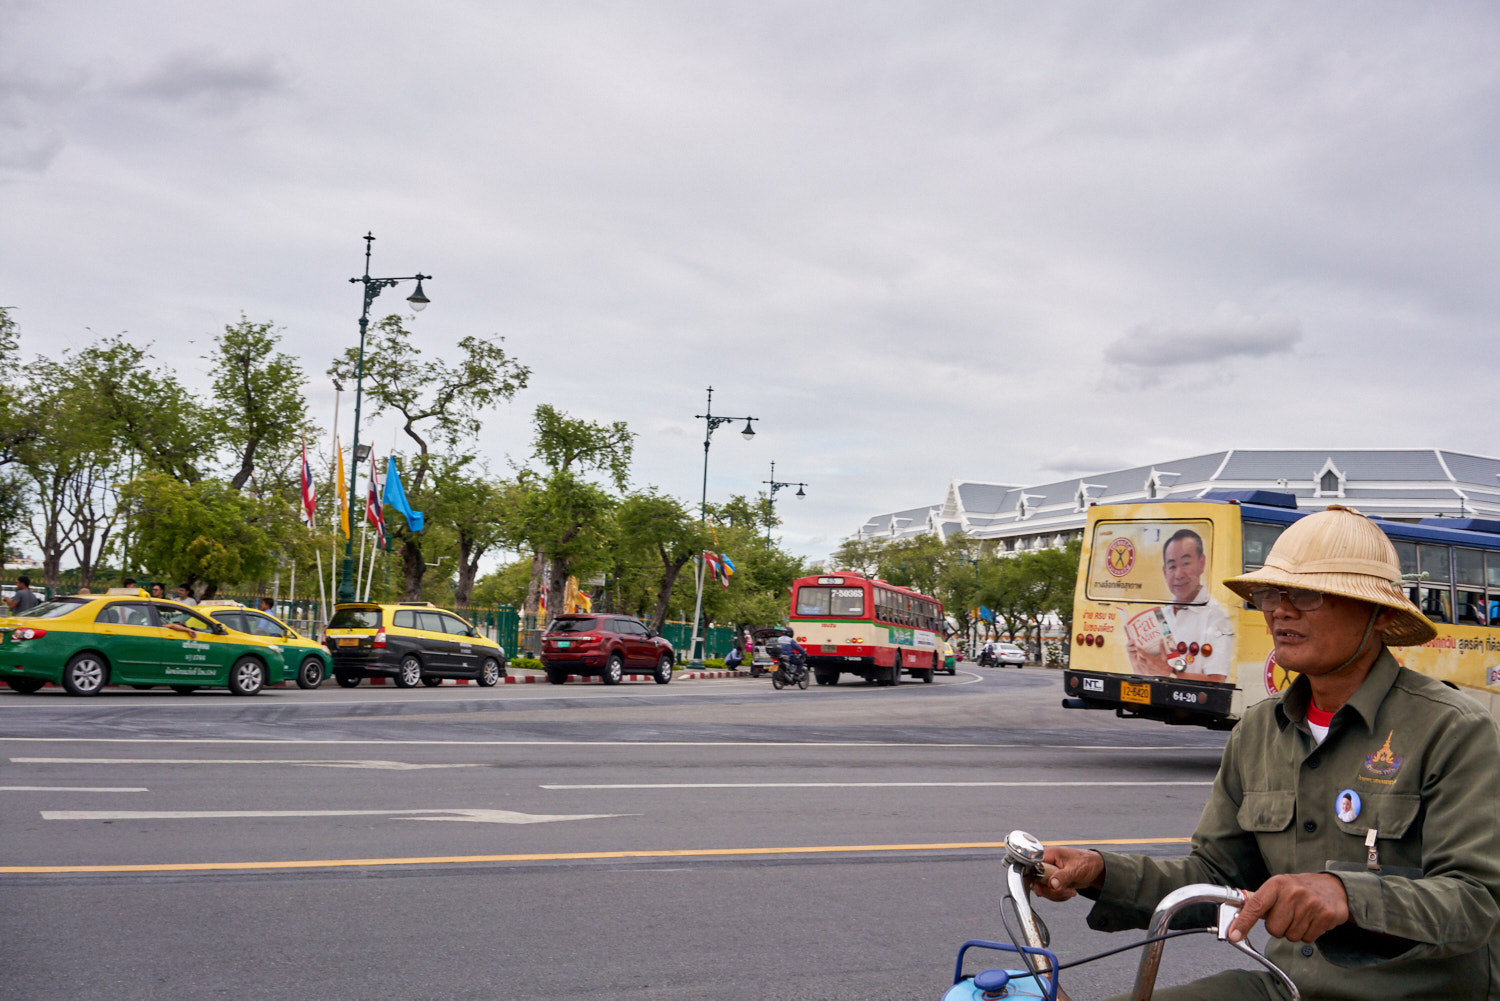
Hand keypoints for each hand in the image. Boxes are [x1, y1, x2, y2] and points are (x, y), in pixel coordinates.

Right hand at [1030, 846, 1105, 901]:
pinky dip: (1059, 895)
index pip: (1032, 867)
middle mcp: (1045, 863)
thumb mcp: (1075, 869)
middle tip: (1065, 889)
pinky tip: (1069, 890)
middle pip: (1036, 881)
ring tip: (1070, 889)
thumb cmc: (1086, 862)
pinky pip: (1049, 893)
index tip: (1045, 886)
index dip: (1036, 878)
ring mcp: (1048, 873)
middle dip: (1051, 890)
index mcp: (1047, 854)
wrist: (1095, 869)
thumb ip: (1062, 876)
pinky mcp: (1052, 881)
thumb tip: (1051, 884)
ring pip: (1042, 890)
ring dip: (1057, 894)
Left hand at [1227, 873, 1349, 943]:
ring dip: (1293, 930)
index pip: (1256, 906)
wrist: (1332, 886)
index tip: (1234, 935)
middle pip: (1274, 929)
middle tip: (1286, 915)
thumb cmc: (1299, 888)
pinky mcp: (1327, 916)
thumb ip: (1259, 902)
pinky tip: (1311, 920)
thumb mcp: (1277, 887)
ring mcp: (1312, 904)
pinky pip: (1308, 938)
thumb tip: (1236, 919)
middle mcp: (1294, 893)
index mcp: (1277, 884)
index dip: (1243, 922)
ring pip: (1291, 936)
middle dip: (1278, 927)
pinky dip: (1308, 933)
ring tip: (1301, 915)